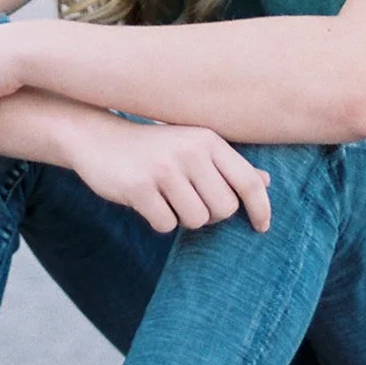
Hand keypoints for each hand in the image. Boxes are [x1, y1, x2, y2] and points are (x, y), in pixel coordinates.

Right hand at [65, 113, 272, 234]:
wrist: (99, 137)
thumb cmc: (153, 147)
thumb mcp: (193, 146)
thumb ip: (228, 165)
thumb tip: (266, 182)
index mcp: (208, 140)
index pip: (247, 181)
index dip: (260, 208)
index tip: (262, 227)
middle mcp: (189, 151)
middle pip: (224, 209)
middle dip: (211, 215)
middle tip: (190, 203)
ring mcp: (164, 168)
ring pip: (196, 220)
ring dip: (183, 218)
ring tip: (167, 199)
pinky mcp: (139, 187)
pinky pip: (165, 224)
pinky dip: (159, 221)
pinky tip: (148, 203)